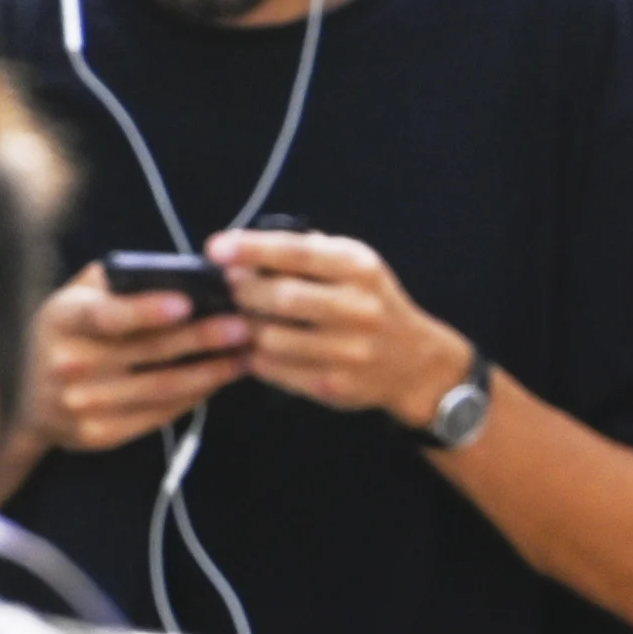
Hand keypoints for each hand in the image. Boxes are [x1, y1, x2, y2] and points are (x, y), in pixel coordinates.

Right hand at [26, 266, 247, 454]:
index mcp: (61, 319)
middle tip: (245, 326)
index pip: (107, 315)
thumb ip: (119, 280)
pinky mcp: (97, 434)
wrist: (26, 396)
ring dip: (212, 371)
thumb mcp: (77, 297)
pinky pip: (159, 414)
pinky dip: (196, 396)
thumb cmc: (69, 332)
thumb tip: (181, 272)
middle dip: (204, 338)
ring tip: (247, 354)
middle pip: (148, 352)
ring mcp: (81, 403)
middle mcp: (67, 363)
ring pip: (162, 387)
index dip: (147, 310)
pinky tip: (220, 379)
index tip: (188, 303)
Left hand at [209, 231, 469, 426]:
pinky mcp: (332, 385)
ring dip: (247, 327)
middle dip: (244, 291)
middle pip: (280, 297)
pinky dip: (256, 356)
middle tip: (234, 288)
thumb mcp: (356, 267)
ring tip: (248, 319)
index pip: (299, 254)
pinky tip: (260, 348)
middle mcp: (358, 309)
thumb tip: (246, 249)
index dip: (253, 249)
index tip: (216, 248)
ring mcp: (347, 351)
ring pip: (269, 338)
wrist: (416, 363)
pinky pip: (272, 369)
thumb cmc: (373, 304)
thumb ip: (310, 254)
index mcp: (360, 270)